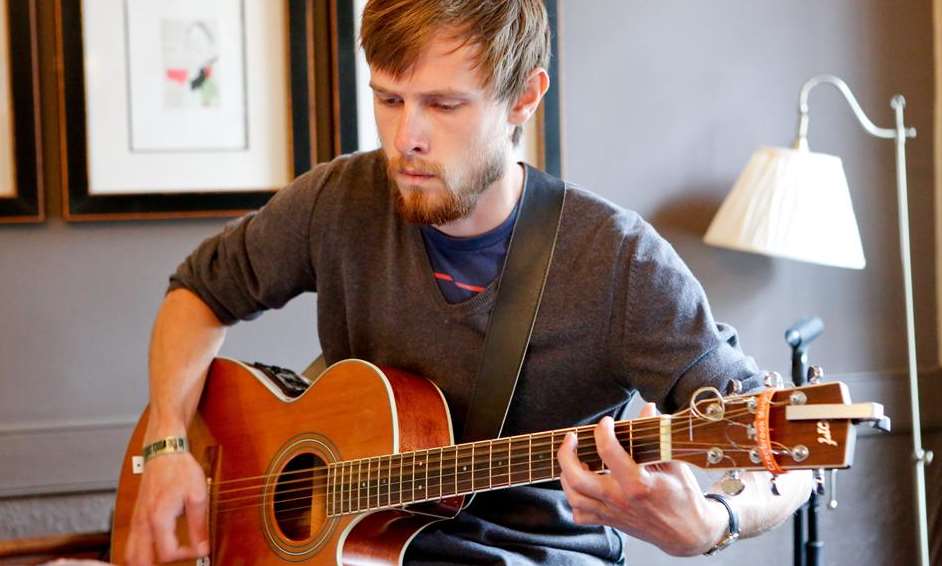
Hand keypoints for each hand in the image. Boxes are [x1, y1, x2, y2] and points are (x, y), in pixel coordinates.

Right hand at [125, 452, 209, 564]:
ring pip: (131, 554)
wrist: (163, 451)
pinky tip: (153, 552)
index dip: (186, 556)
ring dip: (145, 563)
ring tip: (166, 561)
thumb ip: (199, 524)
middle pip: (140, 561)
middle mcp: (142, 523)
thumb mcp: (197, 495)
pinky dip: (139, 553)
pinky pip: (131, 543)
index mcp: (158, 518)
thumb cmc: (180, 469)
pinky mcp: (135, 517)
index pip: (167, 554)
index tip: (200, 548)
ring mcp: (136, 521)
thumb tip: (203, 546)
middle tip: (179, 559)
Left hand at [557, 403, 726, 555]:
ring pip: (573, 496)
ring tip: (572, 459)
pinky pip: (580, 515)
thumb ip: (657, 436)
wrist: (689, 534)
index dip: (603, 431)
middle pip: (577, 478)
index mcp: (638, 483)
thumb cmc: (684, 497)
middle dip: (566, 454)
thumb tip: (648, 408)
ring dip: (566, 474)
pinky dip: (574, 499)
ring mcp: (613, 512)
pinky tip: (581, 485)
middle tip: (572, 438)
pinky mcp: (610, 521)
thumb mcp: (674, 463)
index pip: (609, 451)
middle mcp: (620, 499)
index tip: (606, 422)